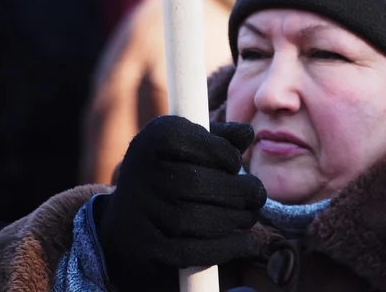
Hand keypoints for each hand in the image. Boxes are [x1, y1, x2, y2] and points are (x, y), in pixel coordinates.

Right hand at [95, 116, 265, 290]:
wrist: (127, 223)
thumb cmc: (171, 175)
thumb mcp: (190, 147)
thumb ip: (220, 138)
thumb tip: (248, 133)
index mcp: (152, 140)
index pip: (187, 139)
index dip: (221, 152)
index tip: (235, 164)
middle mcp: (139, 174)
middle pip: (196, 183)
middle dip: (239, 191)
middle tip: (258, 196)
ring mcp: (140, 214)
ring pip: (196, 220)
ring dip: (236, 219)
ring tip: (250, 216)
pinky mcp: (146, 249)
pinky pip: (192, 251)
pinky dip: (225, 247)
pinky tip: (243, 242)